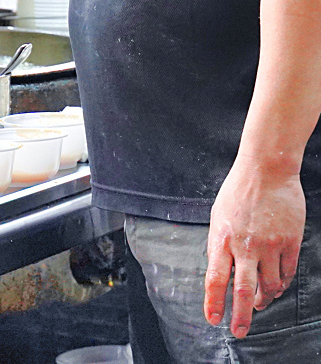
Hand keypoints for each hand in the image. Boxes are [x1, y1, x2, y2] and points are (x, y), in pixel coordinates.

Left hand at [204, 155, 305, 338]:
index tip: (213, 319)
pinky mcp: (290, 241)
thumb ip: (219, 245)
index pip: (214, 279)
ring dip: (263, 299)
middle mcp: (245, 246)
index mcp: (221, 239)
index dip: (213, 302)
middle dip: (240, 315)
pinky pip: (287, 272)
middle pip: (242, 289)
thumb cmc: (238, 193)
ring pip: (269, 284)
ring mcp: (270, 245)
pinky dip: (281, 284)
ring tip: (259, 304)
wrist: (267, 171)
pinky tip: (276, 288)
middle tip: (239, 332)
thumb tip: (220, 271)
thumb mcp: (218, 218)